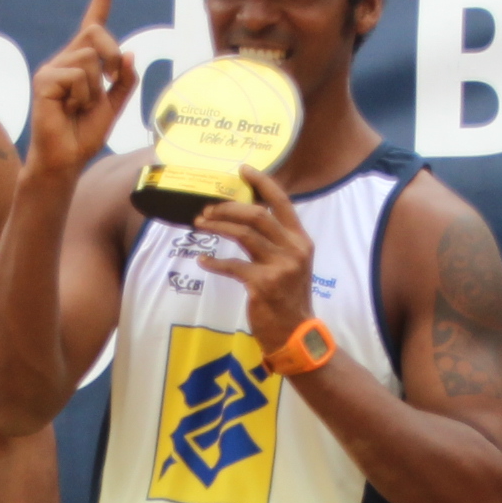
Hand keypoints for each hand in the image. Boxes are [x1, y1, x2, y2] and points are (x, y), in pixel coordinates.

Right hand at [23, 0, 134, 180]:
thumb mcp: (114, 106)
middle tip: (109, 84)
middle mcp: (62, 60)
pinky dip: (82, 96)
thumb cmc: (85, 135)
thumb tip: (130, 52)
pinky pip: (77, 75)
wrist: (66, 161)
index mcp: (79, 63)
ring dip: (95, 88)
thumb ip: (124, 80)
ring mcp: (50, 68)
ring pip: (90, 58)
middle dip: (113, 56)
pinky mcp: (43, 80)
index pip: (91, 24)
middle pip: (96, 33)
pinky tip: (70, 110)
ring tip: (80, 107)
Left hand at [188, 167, 318, 356]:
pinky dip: (213, 262)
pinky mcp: (263, 284)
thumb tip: (247, 216)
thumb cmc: (289, 297)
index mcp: (300, 240)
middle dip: (228, 208)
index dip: (262, 183)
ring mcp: (280, 266)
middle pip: (257, 214)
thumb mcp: (291, 263)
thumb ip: (276, 241)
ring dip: (217, 227)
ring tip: (200, 225)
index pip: (282, 202)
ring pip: (243, 235)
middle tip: (207, 210)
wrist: (295, 332)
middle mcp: (293, 249)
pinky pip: (232, 266)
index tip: (242, 170)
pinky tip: (203, 260)